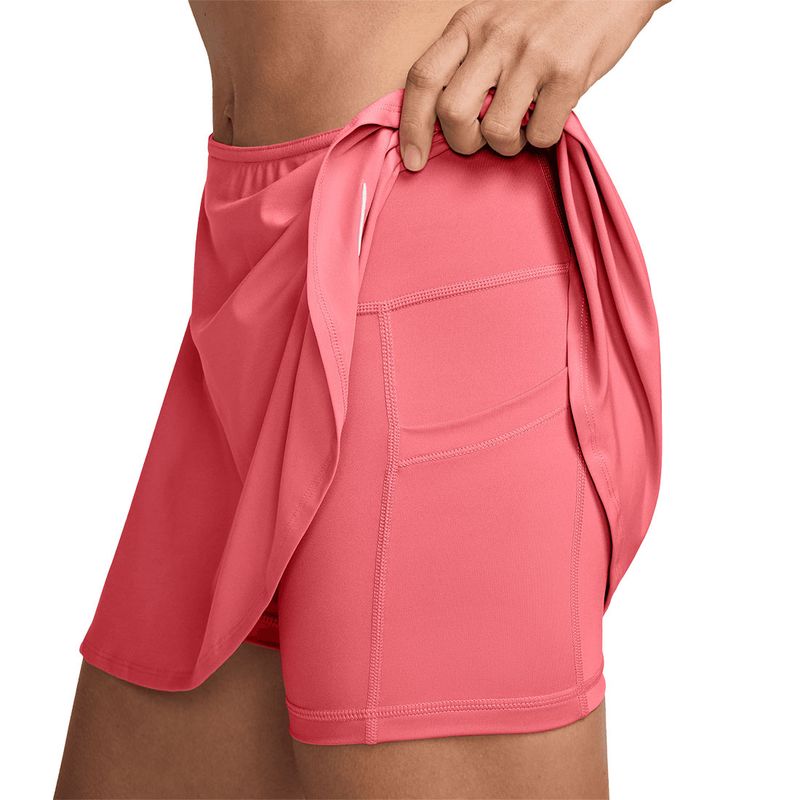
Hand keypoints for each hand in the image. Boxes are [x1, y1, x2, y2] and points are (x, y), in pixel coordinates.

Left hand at [399, 0, 668, 169]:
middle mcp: (496, 36)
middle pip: (453, 114)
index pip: (422, 79)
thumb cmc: (550, 6)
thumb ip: (469, 55)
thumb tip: (446, 115)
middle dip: (463, 143)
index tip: (412, 159)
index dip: (411, 128)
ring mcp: (533, 53)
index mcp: (470, 23)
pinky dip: (542, 138)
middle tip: (481, 139)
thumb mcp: (496, 16)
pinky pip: (540, 133)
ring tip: (520, 129)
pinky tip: (550, 116)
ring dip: (507, 146)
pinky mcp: (569, 71)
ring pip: (496, 132)